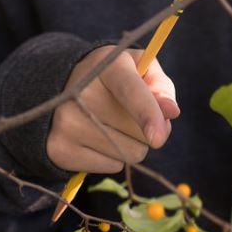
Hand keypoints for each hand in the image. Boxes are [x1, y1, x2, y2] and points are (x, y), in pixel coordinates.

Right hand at [46, 45, 179, 172]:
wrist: (62, 90)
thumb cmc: (113, 79)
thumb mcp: (139, 69)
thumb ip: (160, 85)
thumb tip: (171, 111)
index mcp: (106, 65)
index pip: (130, 91)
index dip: (147, 114)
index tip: (158, 137)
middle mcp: (81, 93)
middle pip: (140, 132)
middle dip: (146, 127)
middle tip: (128, 112)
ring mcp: (67, 124)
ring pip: (130, 153)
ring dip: (132, 143)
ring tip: (111, 123)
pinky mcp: (60, 150)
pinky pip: (113, 166)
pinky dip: (113, 156)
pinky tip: (96, 137)